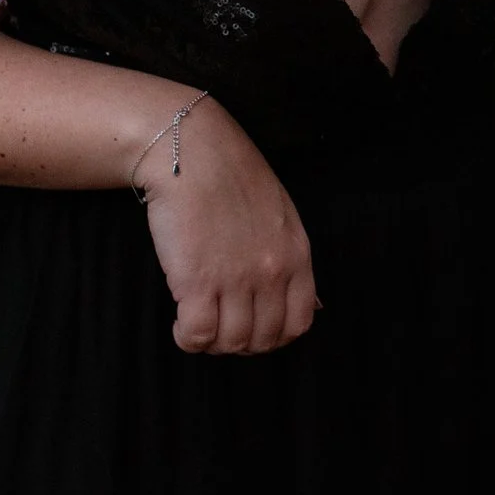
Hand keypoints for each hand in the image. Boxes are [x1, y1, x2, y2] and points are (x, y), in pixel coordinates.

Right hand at [138, 97, 317, 355]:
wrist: (193, 151)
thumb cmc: (232, 177)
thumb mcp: (280, 216)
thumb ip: (291, 261)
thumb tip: (313, 307)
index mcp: (297, 255)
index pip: (299, 323)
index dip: (274, 336)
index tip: (253, 328)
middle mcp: (272, 271)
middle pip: (263, 339)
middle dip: (241, 343)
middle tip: (221, 327)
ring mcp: (236, 278)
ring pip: (231, 343)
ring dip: (213, 342)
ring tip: (199, 323)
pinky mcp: (197, 280)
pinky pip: (198, 335)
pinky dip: (188, 338)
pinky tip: (181, 322)